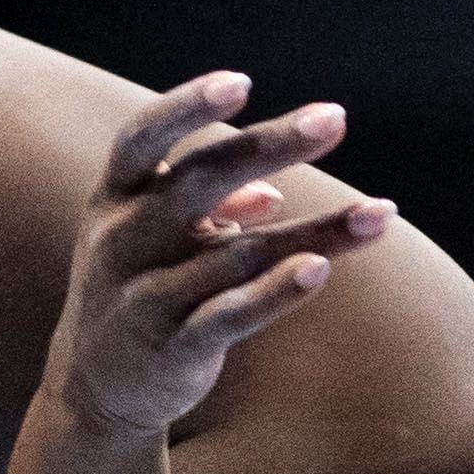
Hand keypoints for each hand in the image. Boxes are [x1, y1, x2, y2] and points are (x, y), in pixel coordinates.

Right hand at [43, 74, 392, 442]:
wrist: (93, 390)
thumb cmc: (141, 289)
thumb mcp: (156, 240)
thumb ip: (209, 212)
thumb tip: (271, 195)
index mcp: (115, 199)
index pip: (142, 137)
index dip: (188, 107)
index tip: (241, 83)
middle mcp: (122, 240)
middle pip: (198, 182)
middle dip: (270, 146)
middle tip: (335, 119)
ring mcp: (143, 296)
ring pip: (238, 253)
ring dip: (316, 232)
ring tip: (379, 214)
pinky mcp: (171, 349)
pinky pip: (230, 315)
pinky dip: (275, 293)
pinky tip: (320, 270)